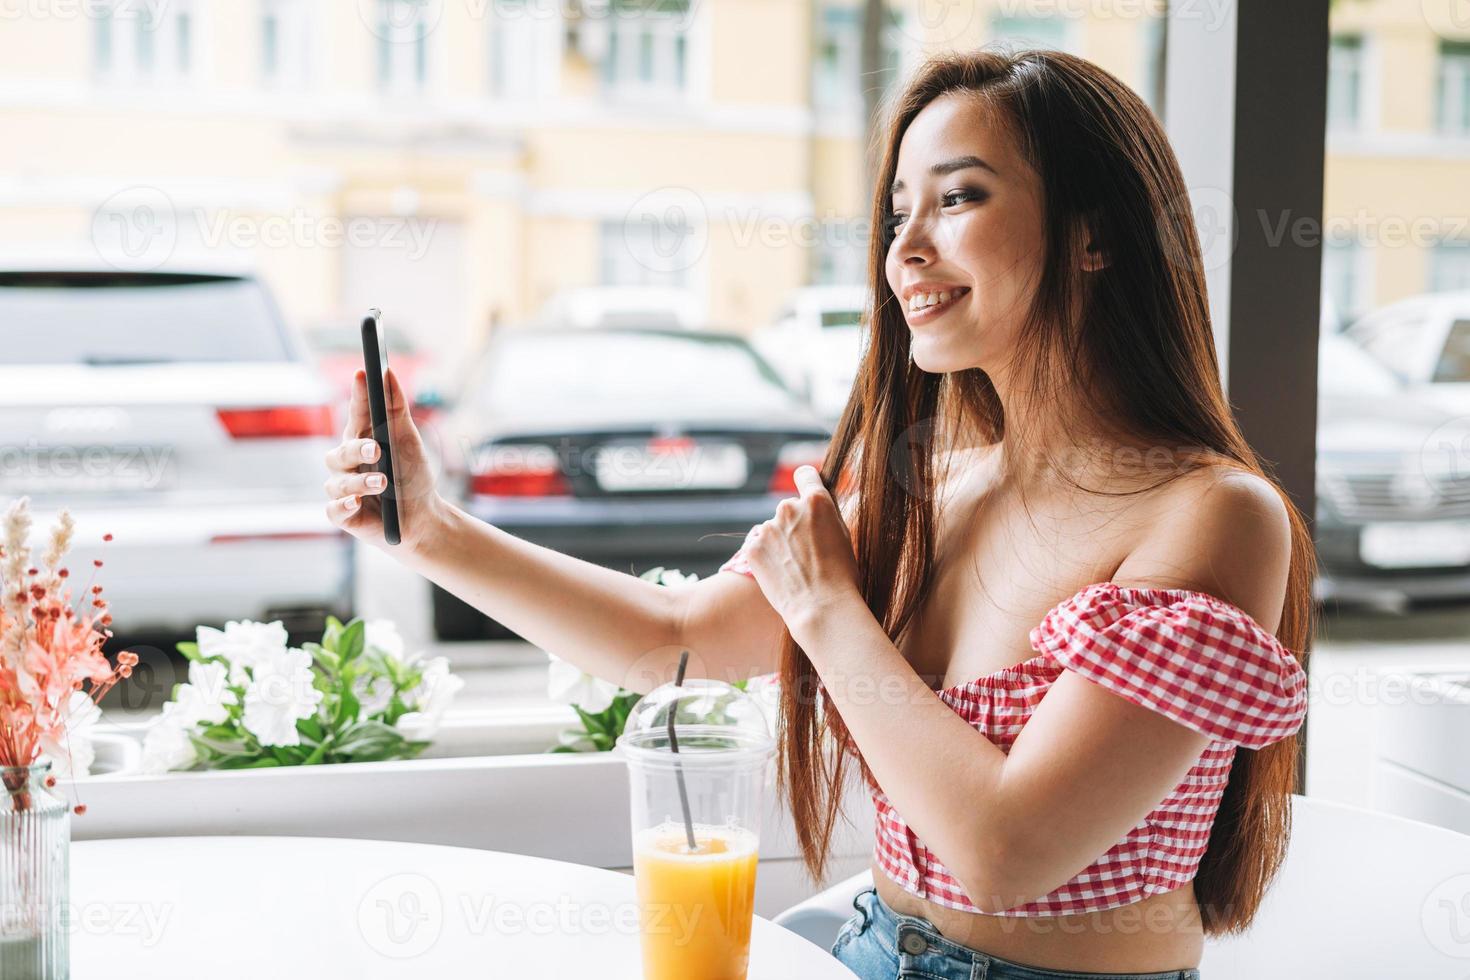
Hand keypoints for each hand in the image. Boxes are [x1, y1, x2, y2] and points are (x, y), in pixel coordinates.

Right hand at [323, 366, 446, 553]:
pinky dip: (344, 505)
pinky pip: (334, 509)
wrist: (422, 518)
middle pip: (341, 451)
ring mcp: (343, 489)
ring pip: (338, 482)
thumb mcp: (409, 441)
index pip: (357, 413)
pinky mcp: (343, 515)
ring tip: (382, 483)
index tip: (363, 374)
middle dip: (357, 449)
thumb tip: (388, 372)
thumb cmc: (412, 476)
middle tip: (377, 448)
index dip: (358, 394)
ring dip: (359, 482)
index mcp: (362, 439)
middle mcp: (347, 463)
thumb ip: (396, 409)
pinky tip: (356, 503)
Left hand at [744, 465, 861, 636]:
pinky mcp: (752, 546)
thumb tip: (819, 505)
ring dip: (781, 542)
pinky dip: (767, 557)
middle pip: (790, 508)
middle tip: (807, 551)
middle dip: (795, 524)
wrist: (820, 607)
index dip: (806, 482)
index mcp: (816, 501)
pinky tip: (781, 574)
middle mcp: (789, 507)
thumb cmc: (841, 576)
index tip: (805, 492)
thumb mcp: (844, 536)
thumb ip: (827, 515)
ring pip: (774, 530)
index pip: (805, 474)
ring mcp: (768, 527)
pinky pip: (760, 546)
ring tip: (795, 568)